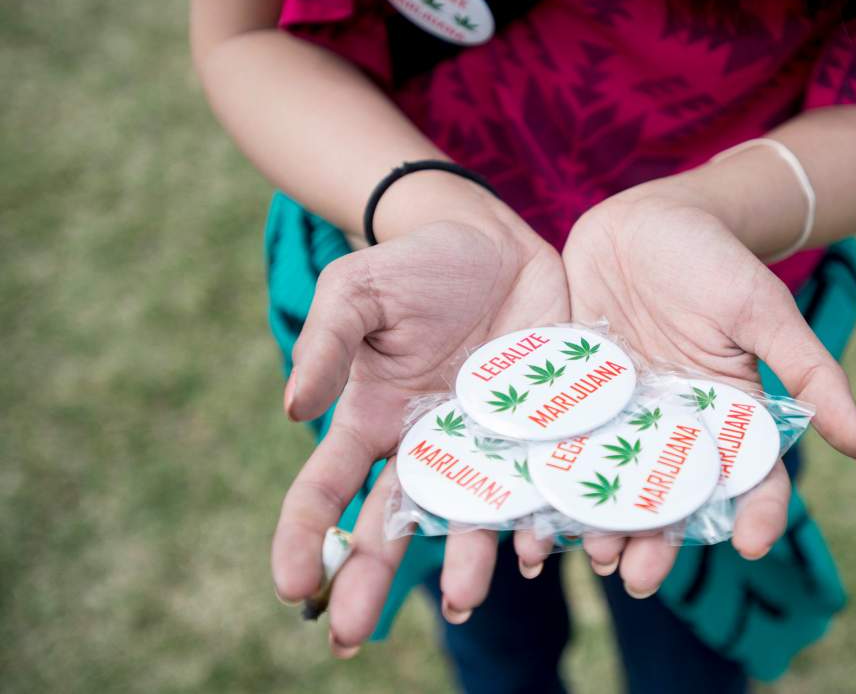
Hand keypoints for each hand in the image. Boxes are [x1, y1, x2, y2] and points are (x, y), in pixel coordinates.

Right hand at [271, 186, 568, 655]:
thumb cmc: (415, 266)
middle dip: (368, 579)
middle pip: (392, 524)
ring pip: (472, 517)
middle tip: (348, 636)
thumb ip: (326, 343)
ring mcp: (486, 443)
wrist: (494, 242)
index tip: (290, 586)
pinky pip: (539, 483)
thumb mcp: (358, 291)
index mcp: (372, 420)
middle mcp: (426, 446)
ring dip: (467, 561)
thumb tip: (293, 409)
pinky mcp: (541, 428)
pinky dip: (541, 518)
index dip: (303, 539)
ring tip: (467, 601)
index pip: (325, 490)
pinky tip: (541, 547)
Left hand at [560, 185, 855, 596]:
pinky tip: (528, 509)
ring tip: (587, 555)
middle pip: (670, 499)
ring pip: (610, 484)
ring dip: (599, 524)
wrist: (647, 218)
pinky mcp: (570, 396)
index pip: (749, 479)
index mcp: (725, 415)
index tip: (750, 546)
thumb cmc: (716, 262)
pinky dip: (544, 478)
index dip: (754, 515)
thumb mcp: (764, 312)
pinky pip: (557, 443)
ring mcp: (618, 416)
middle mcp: (671, 427)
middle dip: (656, 542)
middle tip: (638, 578)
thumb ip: (809, 375)